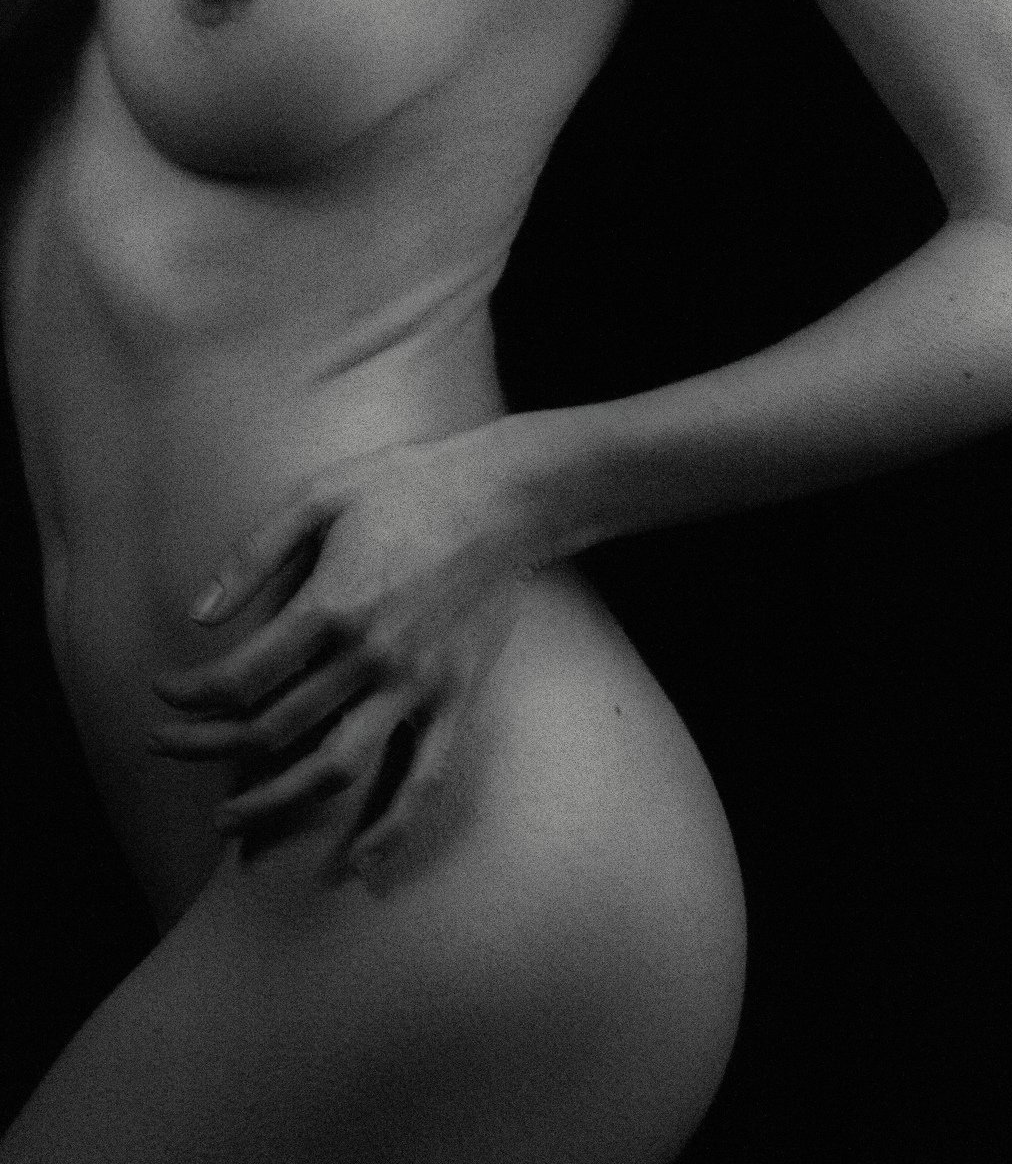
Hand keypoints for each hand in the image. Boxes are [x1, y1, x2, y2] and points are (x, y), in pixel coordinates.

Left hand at [151, 427, 541, 869]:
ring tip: (229, 820)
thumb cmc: (410, 484)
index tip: (163, 695)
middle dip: (207, 746)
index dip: (190, 696)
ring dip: (273, 804)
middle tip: (167, 747)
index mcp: (332, 605)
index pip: (240, 678)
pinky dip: (391, 829)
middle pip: (273, 729)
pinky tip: (357, 865)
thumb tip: (198, 615)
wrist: (509, 496)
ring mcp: (416, 687)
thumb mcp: (320, 495)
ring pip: (334, 769)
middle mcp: (370, 658)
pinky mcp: (455, 700)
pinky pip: (424, 780)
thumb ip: (254, 554)